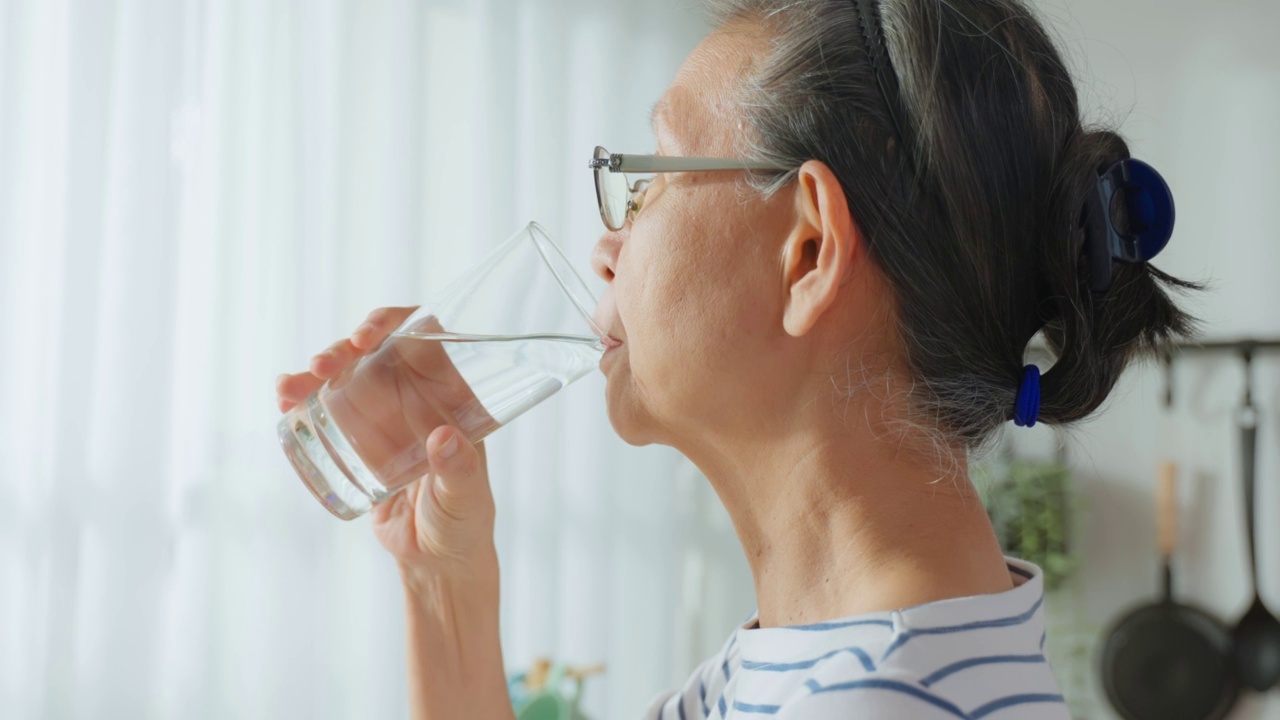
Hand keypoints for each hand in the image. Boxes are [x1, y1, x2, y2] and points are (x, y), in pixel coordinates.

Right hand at [277, 307, 497, 575]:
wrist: (432, 561)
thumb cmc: (463, 524)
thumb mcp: (465, 498)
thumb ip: (460, 471)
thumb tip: (444, 438)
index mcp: (451, 394)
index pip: (427, 336)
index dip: (396, 322)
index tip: (367, 336)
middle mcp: (417, 395)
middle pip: (378, 349)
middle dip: (344, 346)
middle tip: (322, 364)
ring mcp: (384, 414)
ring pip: (347, 375)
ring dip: (315, 371)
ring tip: (289, 386)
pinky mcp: (357, 439)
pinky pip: (327, 408)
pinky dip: (303, 397)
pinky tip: (285, 398)